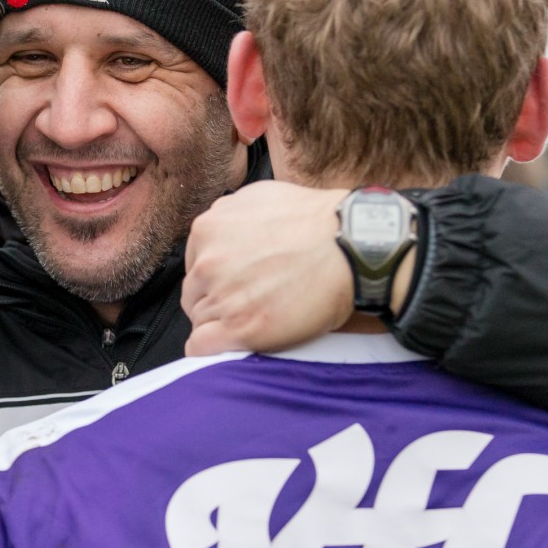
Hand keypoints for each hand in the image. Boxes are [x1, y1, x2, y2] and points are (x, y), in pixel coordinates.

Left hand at [182, 181, 355, 356]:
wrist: (352, 247)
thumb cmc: (318, 222)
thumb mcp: (261, 197)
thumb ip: (231, 215)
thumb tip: (223, 229)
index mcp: (209, 229)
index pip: (195, 264)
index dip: (217, 277)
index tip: (237, 283)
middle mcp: (208, 262)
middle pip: (195, 293)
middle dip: (216, 300)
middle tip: (249, 303)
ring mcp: (221, 296)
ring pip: (199, 320)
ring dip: (221, 325)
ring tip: (255, 320)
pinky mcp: (239, 328)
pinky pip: (201, 348)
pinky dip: (212, 350)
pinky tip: (233, 346)